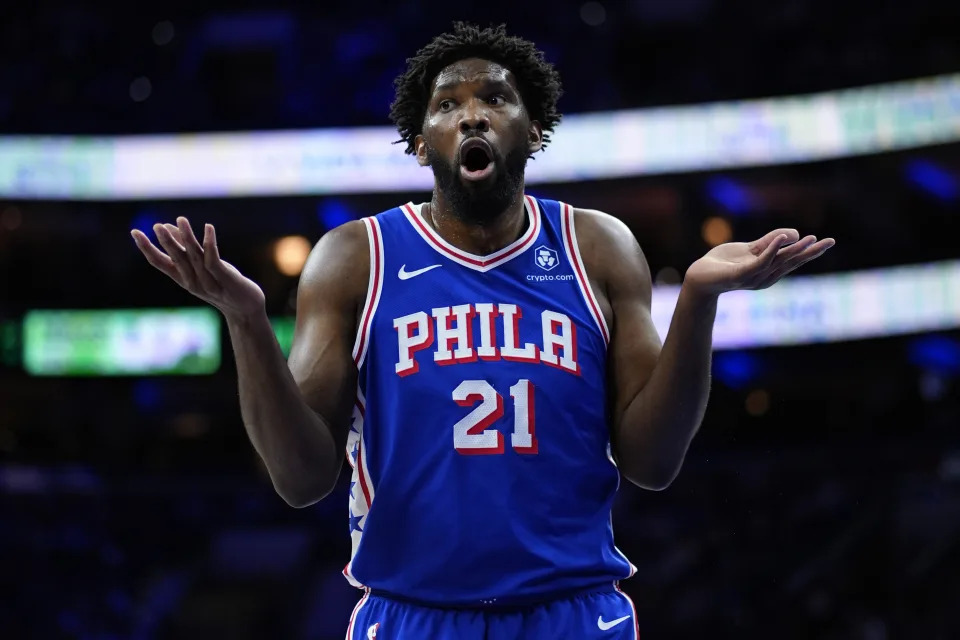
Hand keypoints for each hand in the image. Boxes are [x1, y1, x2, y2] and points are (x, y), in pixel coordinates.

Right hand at [131, 217, 265, 318]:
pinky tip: (208, 227)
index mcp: (183, 279)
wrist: (246, 309)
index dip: (147, 248)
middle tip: (156, 226)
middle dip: (166, 242)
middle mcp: (193, 282)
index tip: (134, 232)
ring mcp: (209, 282)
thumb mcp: (201, 267)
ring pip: (195, 257)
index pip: (160, 263)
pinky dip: (210, 243)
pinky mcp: (226, 279)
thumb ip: (185, 248)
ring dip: (187, 238)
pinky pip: (214, 259)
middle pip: (176, 259)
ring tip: (181, 220)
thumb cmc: (222, 284)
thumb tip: (170, 226)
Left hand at [684, 228, 834, 296]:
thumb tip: (794, 233)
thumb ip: (769, 241)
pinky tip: (782, 239)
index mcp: (768, 270)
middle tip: (830, 241)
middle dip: (811, 252)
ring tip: (810, 237)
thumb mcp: (750, 248)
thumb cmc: (723, 264)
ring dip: (795, 249)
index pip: (792, 259)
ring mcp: (753, 277)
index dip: (810, 251)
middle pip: (791, 262)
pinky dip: (771, 250)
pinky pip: (759, 262)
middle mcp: (764, 276)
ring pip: (778, 262)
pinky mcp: (740, 275)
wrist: (699, 277)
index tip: (827, 241)